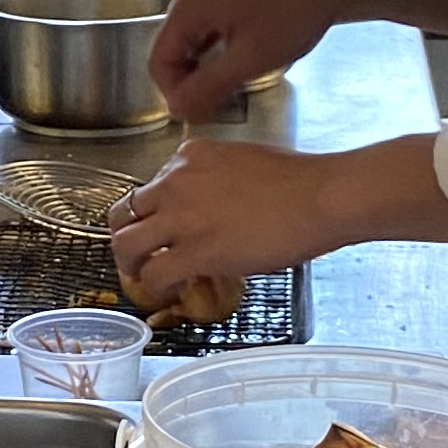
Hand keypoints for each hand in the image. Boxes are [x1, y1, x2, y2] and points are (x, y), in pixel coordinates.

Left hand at [111, 136, 350, 301]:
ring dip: (131, 265)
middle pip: (125, 213)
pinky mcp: (195, 250)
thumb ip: (214, 178)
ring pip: (126, 244)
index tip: (164, 230)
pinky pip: (154, 274)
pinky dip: (155, 287)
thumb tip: (211, 205)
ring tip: (145, 277)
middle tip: (139, 256)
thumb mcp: (243, 160)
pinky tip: (170, 290)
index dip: (154, 214)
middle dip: (128, 237)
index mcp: (189, 156)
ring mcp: (183, 216)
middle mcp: (176, 181)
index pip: (151, 186)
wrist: (322, 196)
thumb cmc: (300, 180)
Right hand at [148, 0, 341, 116]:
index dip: (174, 94)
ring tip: (233, 86)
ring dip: (205, 68)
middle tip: (219, 105)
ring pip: (191, 40)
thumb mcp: (249, 60)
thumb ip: (207, 88)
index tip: (199, 115)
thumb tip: (176, 112)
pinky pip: (207, 26)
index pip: (159, 61)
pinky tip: (240, 62)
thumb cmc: (292, 16)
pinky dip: (216, 50)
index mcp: (188, 5)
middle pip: (173, 49)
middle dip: (191, 81)